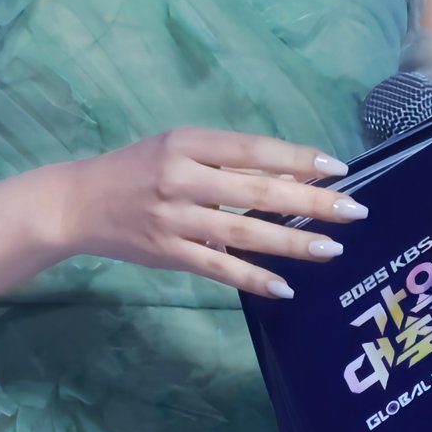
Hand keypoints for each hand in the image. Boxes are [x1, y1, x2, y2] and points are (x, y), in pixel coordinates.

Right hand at [54, 126, 371, 300]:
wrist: (79, 202)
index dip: (296, 158)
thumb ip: (227, 161)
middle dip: (310, 201)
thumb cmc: (136, 169)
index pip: (252, 149)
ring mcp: (175, 219)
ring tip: (332, 249)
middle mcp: (182, 178)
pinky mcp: (168, 253)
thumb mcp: (177, 148)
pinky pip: (219, 268)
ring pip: (244, 232)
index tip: (337, 167)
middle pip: (256, 190)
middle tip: (353, 209)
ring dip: (292, 242)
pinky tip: (285, 287)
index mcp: (186, 143)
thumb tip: (289, 175)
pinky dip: (253, 278)